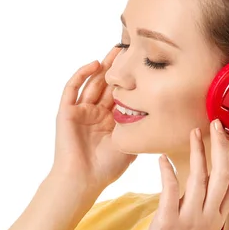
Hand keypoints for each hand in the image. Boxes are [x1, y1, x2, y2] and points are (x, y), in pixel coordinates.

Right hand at [52, 46, 137, 191]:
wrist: (83, 180)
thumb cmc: (107, 167)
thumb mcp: (130, 144)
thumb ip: (139, 130)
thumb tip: (161, 116)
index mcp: (111, 121)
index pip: (122, 94)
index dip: (131, 80)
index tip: (144, 66)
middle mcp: (96, 113)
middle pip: (108, 84)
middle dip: (119, 68)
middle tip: (131, 49)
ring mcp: (81, 111)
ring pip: (92, 82)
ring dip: (103, 66)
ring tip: (116, 50)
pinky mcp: (67, 112)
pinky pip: (72, 88)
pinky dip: (82, 74)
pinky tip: (94, 64)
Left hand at [131, 119, 228, 229]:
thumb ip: (199, 209)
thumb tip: (193, 185)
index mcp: (216, 219)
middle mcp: (208, 219)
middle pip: (223, 176)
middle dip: (222, 147)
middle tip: (217, 124)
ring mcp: (190, 221)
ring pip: (200, 179)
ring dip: (197, 153)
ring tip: (193, 133)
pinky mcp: (168, 224)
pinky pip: (170, 191)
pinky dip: (168, 171)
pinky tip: (162, 158)